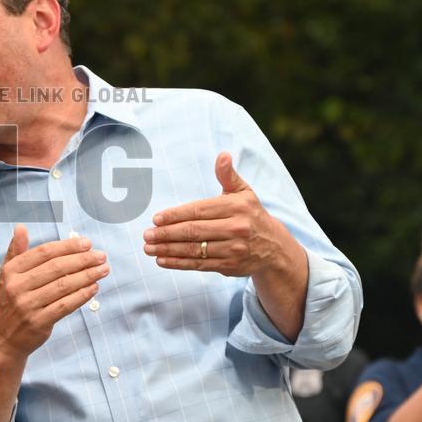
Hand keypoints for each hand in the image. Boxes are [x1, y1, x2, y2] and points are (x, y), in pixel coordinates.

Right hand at [0, 225, 108, 359]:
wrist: (4, 337)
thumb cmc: (11, 300)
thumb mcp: (7, 274)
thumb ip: (16, 250)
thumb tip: (20, 227)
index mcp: (11, 270)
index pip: (44, 252)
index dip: (67, 246)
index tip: (87, 243)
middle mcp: (17, 287)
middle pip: (56, 268)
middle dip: (82, 259)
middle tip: (101, 256)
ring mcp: (27, 305)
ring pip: (64, 286)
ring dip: (87, 276)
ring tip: (103, 269)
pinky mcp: (39, 322)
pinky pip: (65, 305)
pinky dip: (82, 295)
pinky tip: (94, 287)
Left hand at [143, 152, 304, 277]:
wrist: (274, 248)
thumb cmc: (251, 214)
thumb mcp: (244, 192)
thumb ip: (228, 175)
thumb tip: (222, 155)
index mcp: (236, 207)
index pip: (199, 210)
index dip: (176, 215)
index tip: (156, 218)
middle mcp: (236, 228)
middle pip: (194, 231)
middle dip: (167, 233)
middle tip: (147, 234)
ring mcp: (233, 249)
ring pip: (194, 250)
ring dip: (168, 250)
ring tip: (148, 248)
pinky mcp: (230, 266)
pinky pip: (199, 265)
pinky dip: (179, 263)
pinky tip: (162, 260)